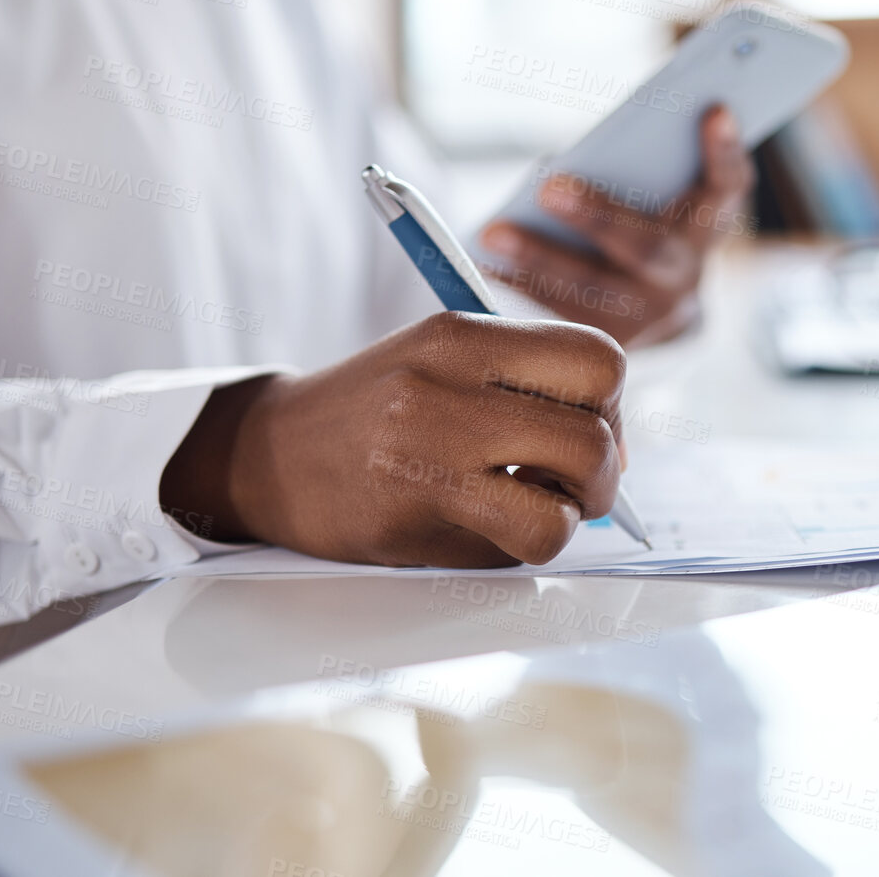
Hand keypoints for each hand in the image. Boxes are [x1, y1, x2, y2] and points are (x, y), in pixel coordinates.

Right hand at [160, 312, 626, 567]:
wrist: (267, 455)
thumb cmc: (368, 416)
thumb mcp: (438, 363)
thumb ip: (519, 383)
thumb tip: (611, 441)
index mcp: (462, 334)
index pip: (596, 356)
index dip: (611, 405)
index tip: (585, 431)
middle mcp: (449, 379)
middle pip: (598, 424)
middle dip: (605, 469)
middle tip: (572, 486)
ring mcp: (433, 442)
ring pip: (576, 482)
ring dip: (573, 512)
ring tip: (535, 510)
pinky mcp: (419, 505)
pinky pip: (530, 533)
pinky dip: (531, 544)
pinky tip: (492, 530)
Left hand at [479, 105, 754, 347]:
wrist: (660, 309)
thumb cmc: (648, 224)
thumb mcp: (657, 194)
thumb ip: (630, 171)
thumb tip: (558, 168)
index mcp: (706, 225)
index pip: (727, 184)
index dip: (724, 151)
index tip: (714, 110)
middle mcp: (683, 273)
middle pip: (645, 246)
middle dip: (597, 215)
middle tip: (548, 187)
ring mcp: (648, 314)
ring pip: (593, 288)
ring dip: (539, 258)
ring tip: (493, 232)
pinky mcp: (610, 341)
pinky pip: (560, 315)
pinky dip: (520, 286)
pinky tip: (486, 265)